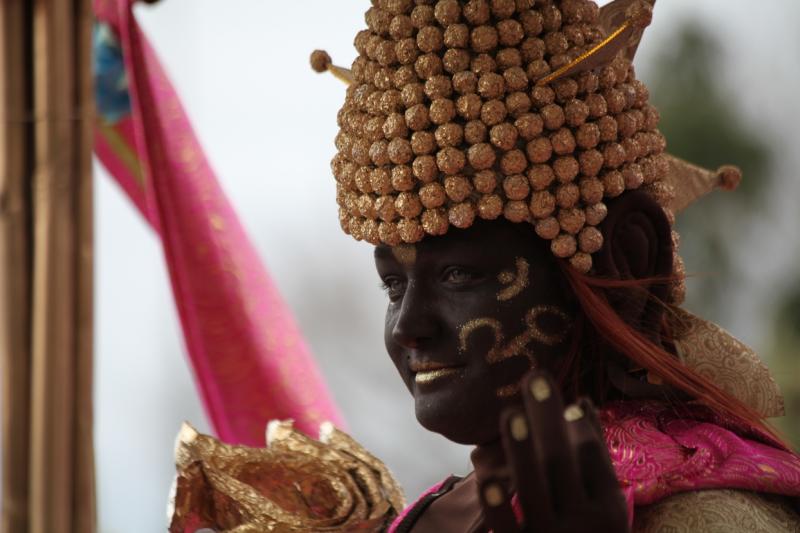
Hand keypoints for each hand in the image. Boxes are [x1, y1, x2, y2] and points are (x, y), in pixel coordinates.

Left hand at [477, 371, 628, 532]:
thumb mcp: (603, 502)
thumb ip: (591, 455)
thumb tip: (580, 402)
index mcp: (608, 508)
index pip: (591, 456)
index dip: (577, 425)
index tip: (561, 395)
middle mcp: (584, 524)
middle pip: (562, 462)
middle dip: (548, 419)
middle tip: (535, 378)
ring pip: (534, 489)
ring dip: (522, 450)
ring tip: (511, 412)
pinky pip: (507, 530)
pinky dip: (499, 506)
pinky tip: (487, 479)